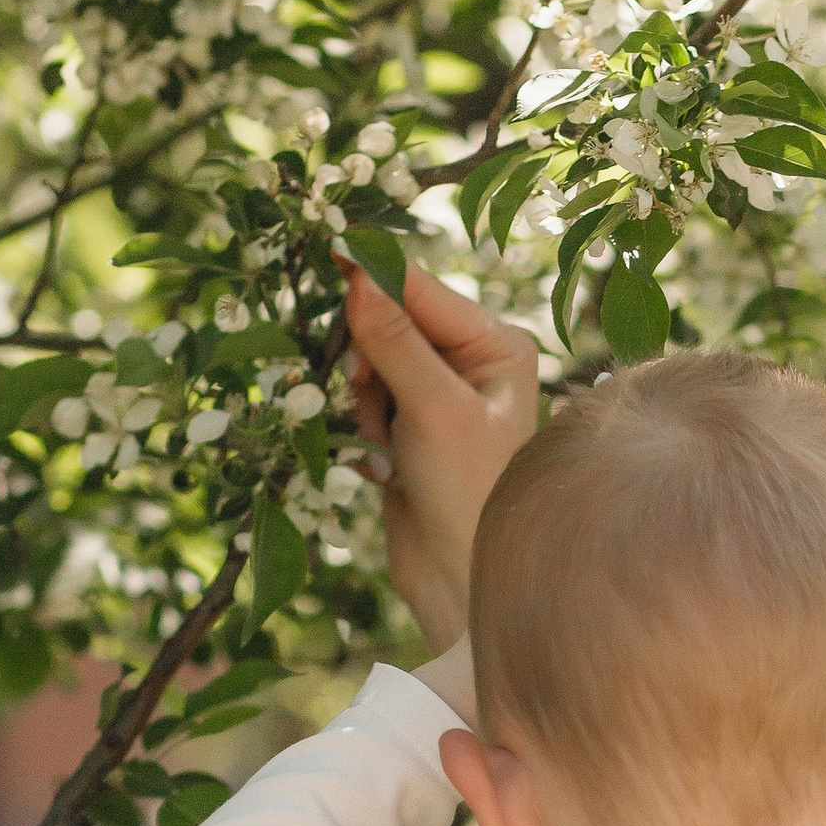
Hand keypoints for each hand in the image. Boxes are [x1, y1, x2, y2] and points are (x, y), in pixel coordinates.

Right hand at [344, 260, 538, 652]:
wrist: (459, 578)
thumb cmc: (468, 492)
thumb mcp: (434, 410)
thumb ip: (395, 343)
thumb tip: (357, 278)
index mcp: (497, 345)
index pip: (424, 289)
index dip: (375, 272)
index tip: (328, 247)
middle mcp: (473, 361)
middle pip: (392, 320)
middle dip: (369, 355)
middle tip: (364, 390)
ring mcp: (440, 394)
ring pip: (370, 361)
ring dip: (363, 397)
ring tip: (383, 444)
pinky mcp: (410, 427)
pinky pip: (365, 399)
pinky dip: (362, 424)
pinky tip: (382, 464)